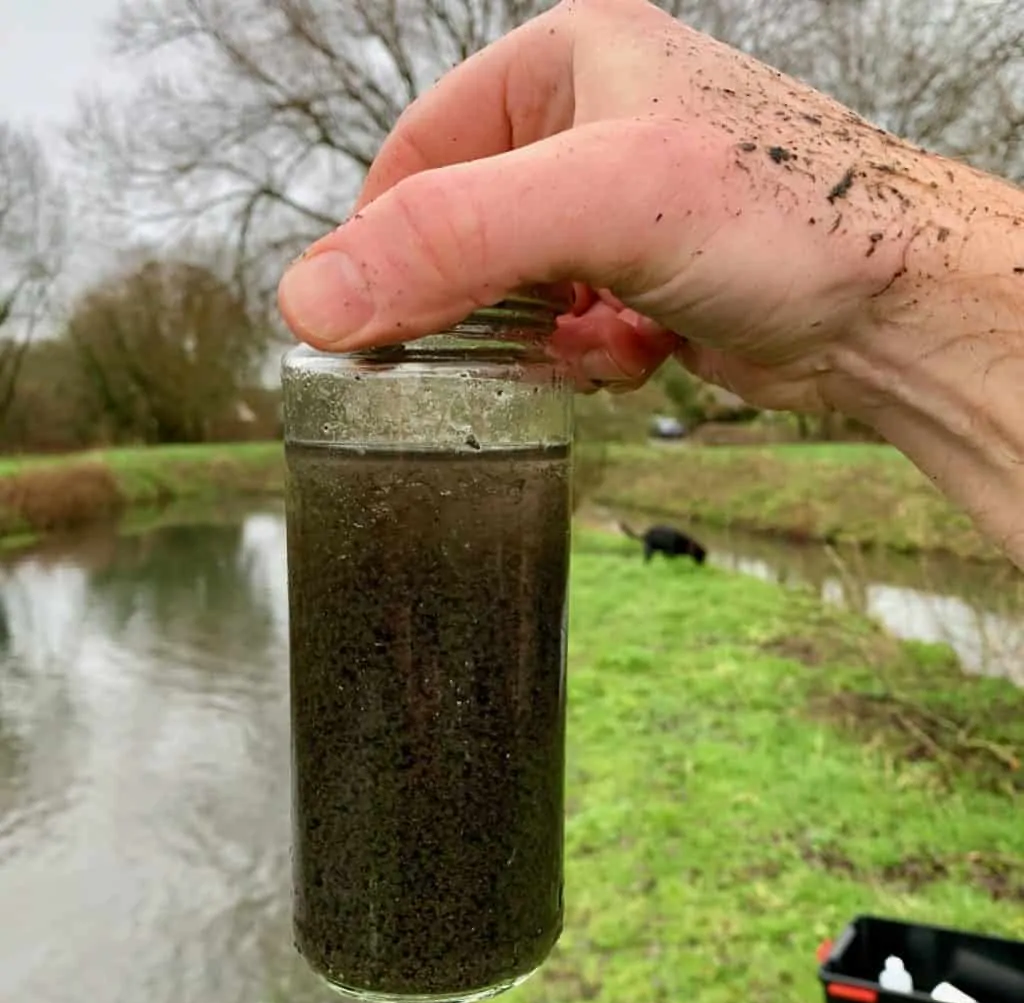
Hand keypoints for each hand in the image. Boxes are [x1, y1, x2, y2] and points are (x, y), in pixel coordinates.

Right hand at [276, 0, 962, 410]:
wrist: (898, 307)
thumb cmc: (786, 217)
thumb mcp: (603, 204)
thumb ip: (451, 240)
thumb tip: (315, 297)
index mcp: (565, 62)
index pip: (418, 151)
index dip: (382, 238)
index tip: (367, 319)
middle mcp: (588, 126)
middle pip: (463, 226)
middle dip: (476, 302)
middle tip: (500, 346)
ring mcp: (616, 208)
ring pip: (514, 289)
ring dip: (539, 336)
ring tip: (601, 340)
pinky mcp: (644, 278)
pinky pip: (567, 327)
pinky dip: (586, 354)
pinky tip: (637, 352)